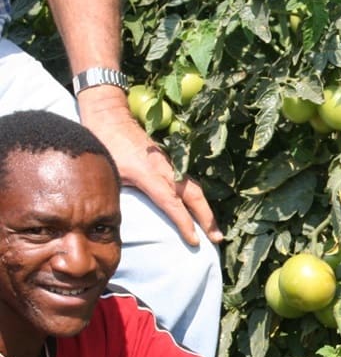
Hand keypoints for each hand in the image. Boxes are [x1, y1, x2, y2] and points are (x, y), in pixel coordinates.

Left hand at [77, 86, 222, 246]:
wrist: (109, 114)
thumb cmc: (104, 143)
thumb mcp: (108, 172)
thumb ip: (118, 195)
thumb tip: (117, 220)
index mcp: (150, 174)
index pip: (172, 204)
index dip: (185, 223)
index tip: (195, 241)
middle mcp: (165, 169)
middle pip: (194, 196)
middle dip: (208, 219)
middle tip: (218, 239)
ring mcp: (169, 164)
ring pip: (195, 188)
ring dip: (206, 210)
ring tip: (215, 229)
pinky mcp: (168, 161)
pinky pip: (189, 182)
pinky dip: (198, 198)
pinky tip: (200, 209)